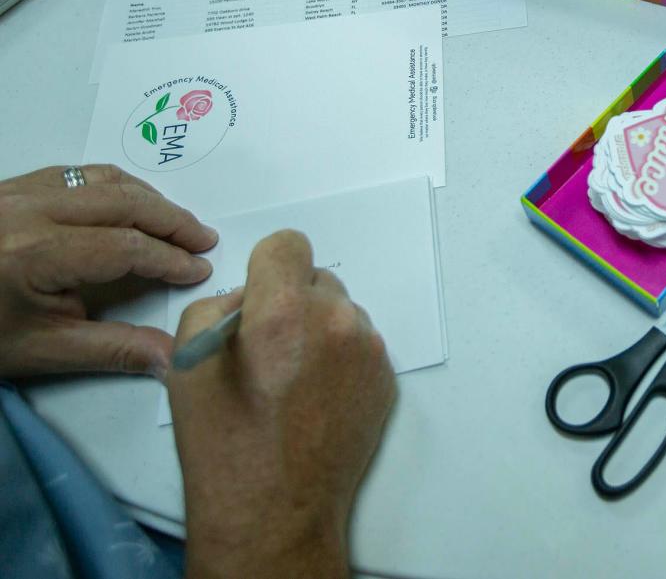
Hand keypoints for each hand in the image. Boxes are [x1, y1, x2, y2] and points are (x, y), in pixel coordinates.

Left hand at [0, 164, 216, 378]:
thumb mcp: (42, 351)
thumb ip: (113, 349)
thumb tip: (175, 356)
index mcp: (36, 254)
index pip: (125, 247)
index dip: (169, 259)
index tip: (198, 272)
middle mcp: (28, 211)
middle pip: (122, 201)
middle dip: (171, 220)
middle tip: (204, 240)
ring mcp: (15, 191)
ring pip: (101, 179)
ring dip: (147, 198)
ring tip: (177, 222)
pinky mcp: (9, 185)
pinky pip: (74, 173)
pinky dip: (113, 186)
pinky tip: (129, 204)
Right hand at [168, 230, 395, 578]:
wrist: (275, 509)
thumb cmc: (226, 444)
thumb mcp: (187, 361)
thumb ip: (217, 307)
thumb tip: (248, 299)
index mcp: (282, 311)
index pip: (288, 246)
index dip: (268, 268)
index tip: (261, 294)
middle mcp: (334, 321)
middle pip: (316, 281)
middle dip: (293, 303)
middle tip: (269, 349)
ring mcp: (368, 350)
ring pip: (341, 314)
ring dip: (319, 332)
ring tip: (293, 380)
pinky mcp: (387, 378)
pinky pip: (361, 347)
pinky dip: (341, 360)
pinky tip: (316, 397)